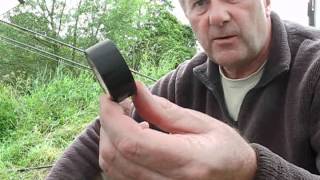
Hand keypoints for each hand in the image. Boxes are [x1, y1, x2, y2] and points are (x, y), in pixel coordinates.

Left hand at [99, 82, 256, 179]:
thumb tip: (135, 90)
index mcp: (188, 163)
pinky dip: (116, 153)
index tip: (109, 96)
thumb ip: (164, 110)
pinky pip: (117, 176)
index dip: (113, 117)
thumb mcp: (201, 123)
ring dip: (110, 138)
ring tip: (126, 119)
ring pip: (111, 167)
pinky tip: (131, 140)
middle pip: (117, 155)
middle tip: (118, 103)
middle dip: (108, 123)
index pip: (134, 142)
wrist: (236, 178)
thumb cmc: (225, 150)